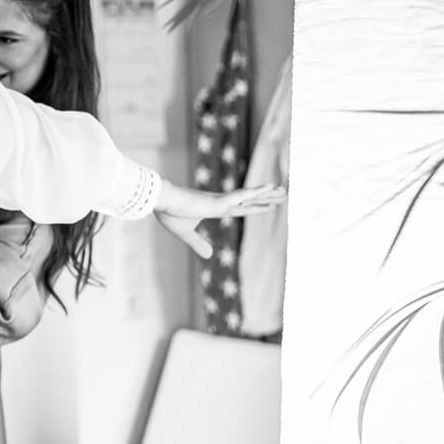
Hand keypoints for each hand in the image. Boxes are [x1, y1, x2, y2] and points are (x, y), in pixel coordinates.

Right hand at [153, 182, 285, 258]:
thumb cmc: (169, 213)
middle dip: (266, 198)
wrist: (160, 202)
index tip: (269, 204)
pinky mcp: (218, 201)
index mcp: (214, 208)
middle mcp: (221, 203)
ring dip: (267, 194)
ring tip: (284, 190)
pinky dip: (256, 192)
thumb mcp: (185, 233)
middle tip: (284, 193)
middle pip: (250, 200)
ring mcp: (221, 201)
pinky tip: (268, 187)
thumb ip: (198, 243)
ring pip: (250, 196)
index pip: (240, 208)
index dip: (255, 206)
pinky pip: (241, 196)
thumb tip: (209, 256)